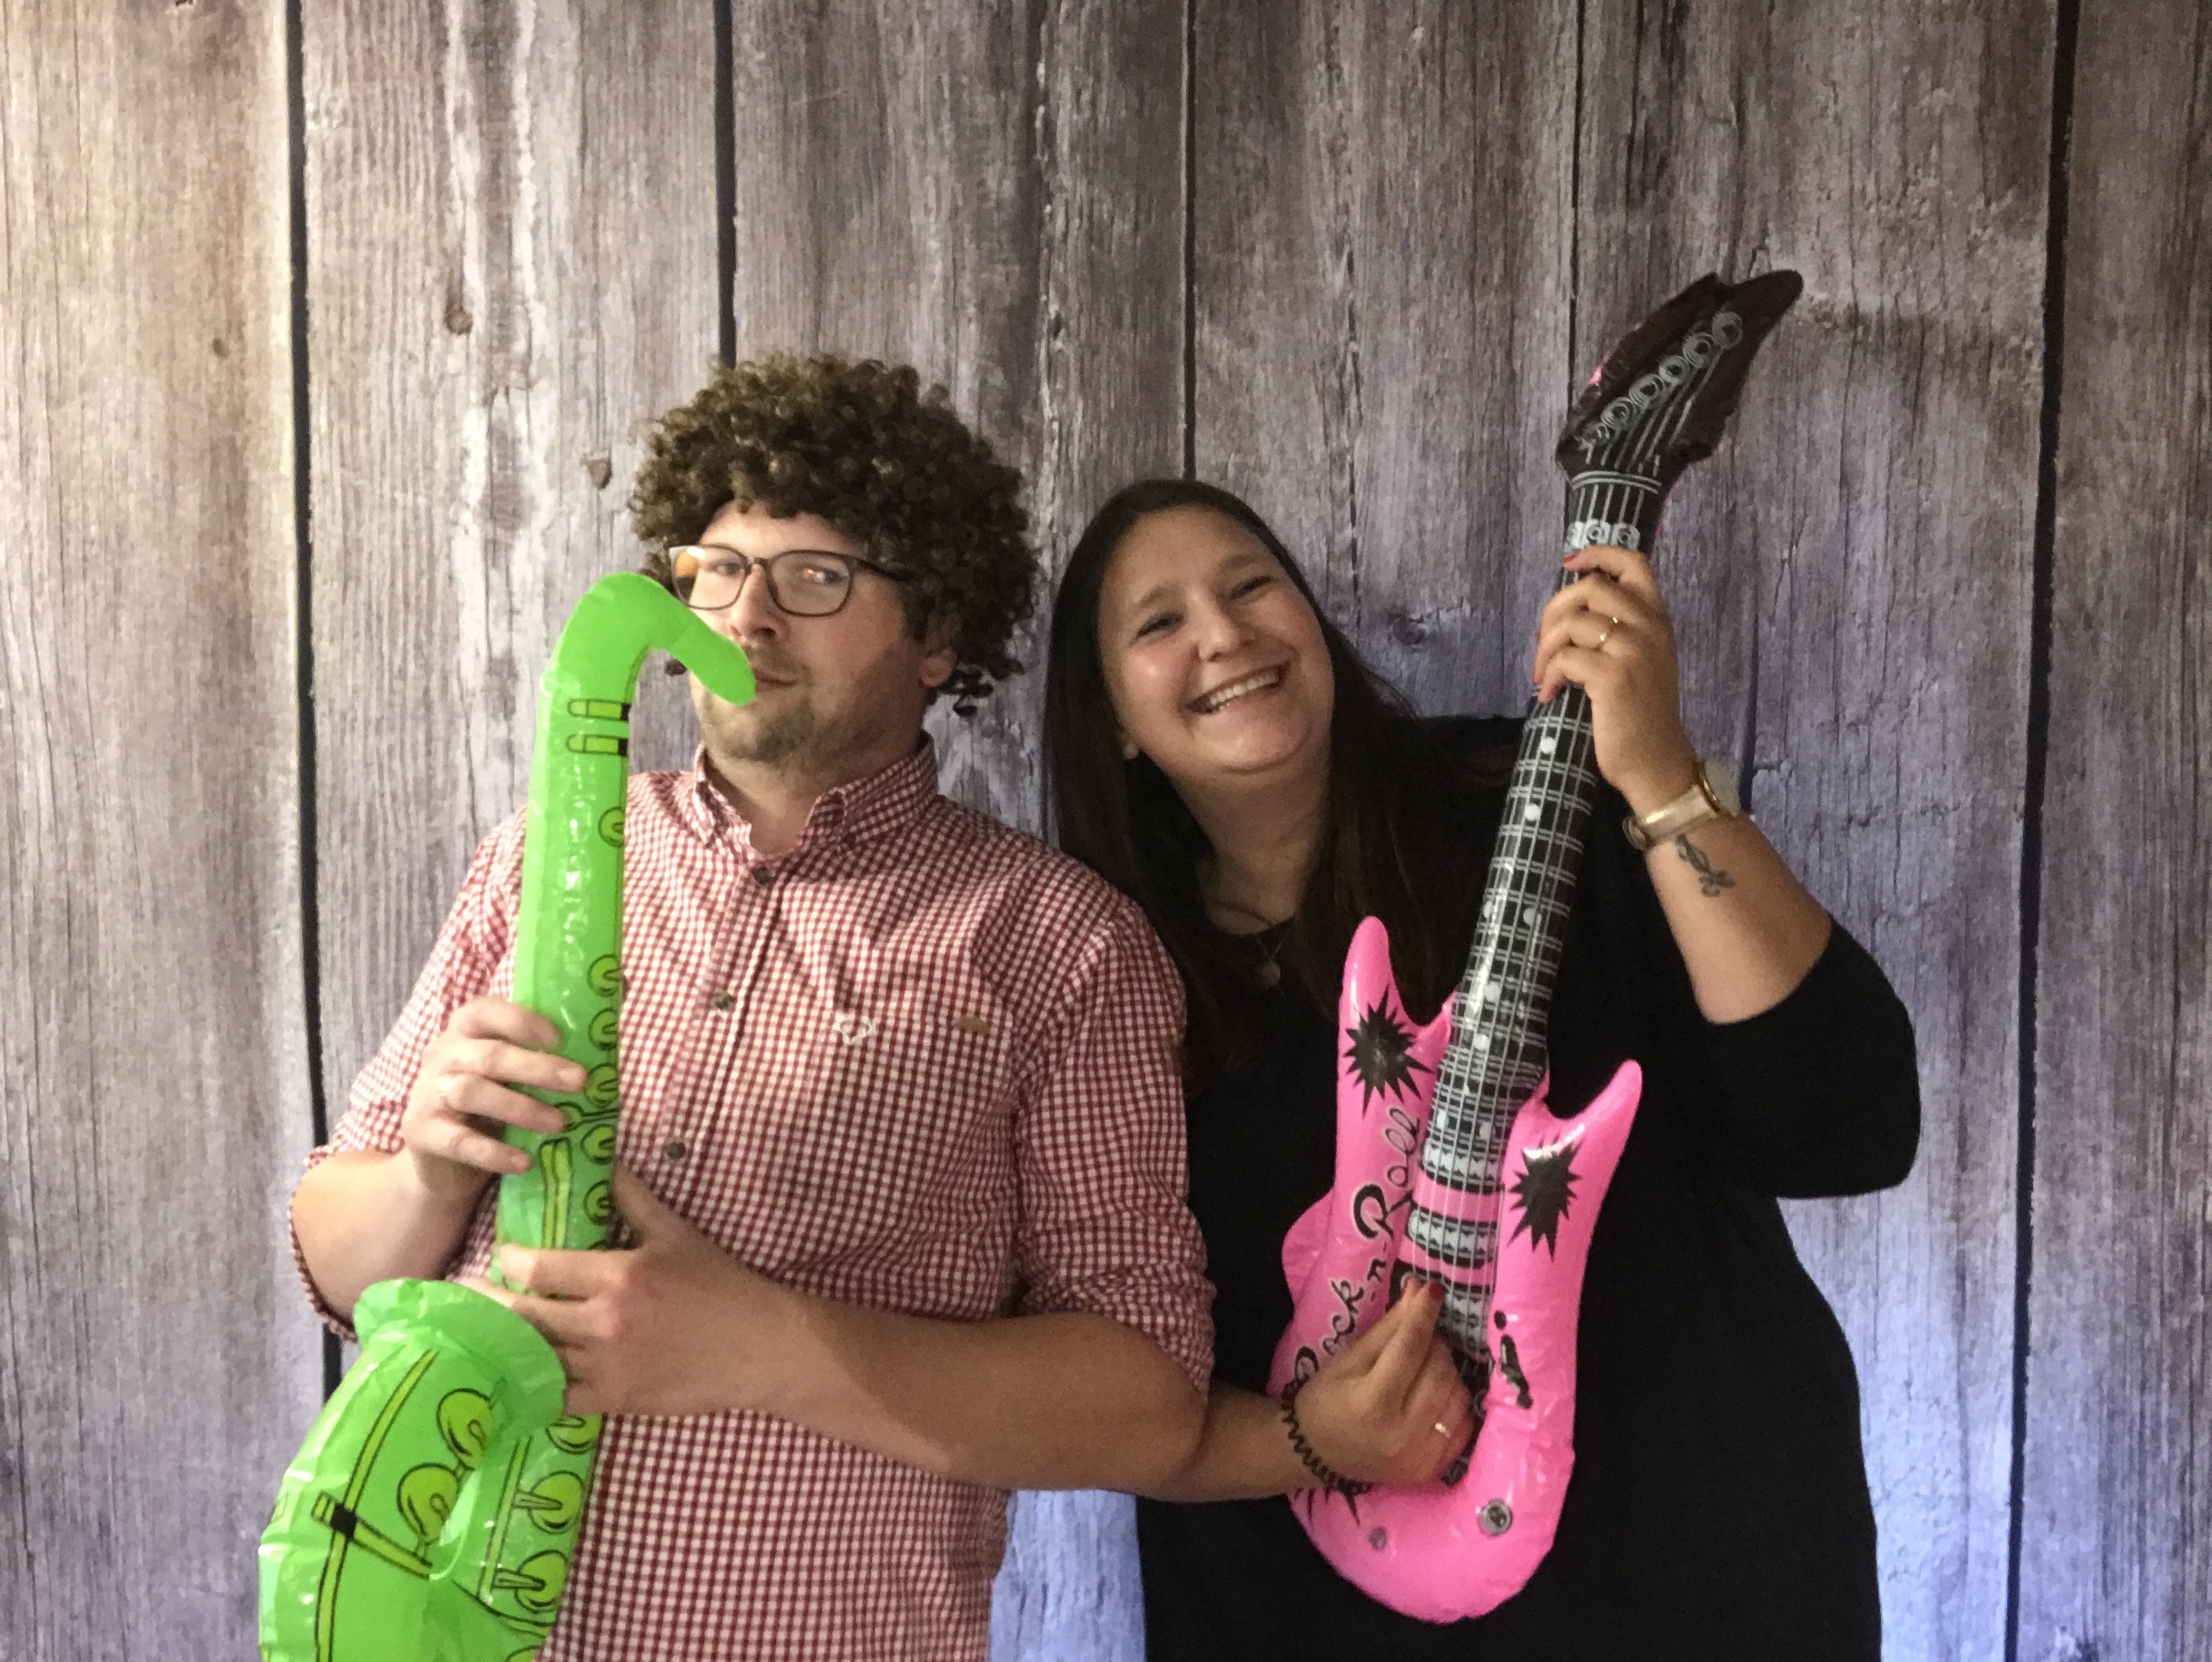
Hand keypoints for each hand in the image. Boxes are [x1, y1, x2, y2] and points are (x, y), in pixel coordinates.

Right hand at [400, 996, 582, 1202]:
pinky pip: (457, 1141)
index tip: (561, 1037)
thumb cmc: (495, 1101)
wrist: (445, 1160)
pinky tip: (524, 1162)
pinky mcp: (422, 1133)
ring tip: (560, 1123)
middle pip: (488, 1054)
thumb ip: (562, 1035)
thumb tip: (620, 983)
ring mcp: (429, 1094)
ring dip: (520, 1107)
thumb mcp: (523, 1067)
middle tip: (580, 1081)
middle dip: (537, 1067)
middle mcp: (443, 1055)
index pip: (486, 1010)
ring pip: (470, 1092)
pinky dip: (493, 1152)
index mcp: (468, 1030)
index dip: (522, 1020)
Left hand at [474, 1165, 800, 1417]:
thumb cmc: (719, 1284)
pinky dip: (533, 1387)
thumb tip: (602, 1160)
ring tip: (478, 1332)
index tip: (500, 1254)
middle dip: (489, 1302)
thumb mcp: (676, 1233)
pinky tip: (513, 1378)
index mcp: (619, 1276)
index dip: (510, 1260)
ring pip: (534, 1357)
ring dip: (504, 1343)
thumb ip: (632, 1197)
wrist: (759, 1346)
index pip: (538, 1267)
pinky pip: (556, 1398)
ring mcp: (607, 1368)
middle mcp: (605, 1323)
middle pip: (524, 1314)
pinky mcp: (615, 1400)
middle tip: (466, 1293)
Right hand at [1292, 1281, 1474, 1486]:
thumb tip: (1420, 1289)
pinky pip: (1463, 1424)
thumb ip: (1389, 1326)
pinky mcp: (1434, 1470)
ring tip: (1425, 1368)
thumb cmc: (1328, 1400)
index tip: (1432, 1290)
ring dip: (1447, 1371)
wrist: (1317, 1454)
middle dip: (1434, 1344)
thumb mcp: (1350, 1358)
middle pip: (1439, 1369)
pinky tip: (1436, 1395)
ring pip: (1458, 1394)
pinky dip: (1454, 1402)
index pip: (1411, 1346)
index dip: (1423, 1314)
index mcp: (1372, 1401)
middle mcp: (1402, 1433)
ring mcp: (1421, 1455)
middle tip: (1419, 1339)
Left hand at [1532, 544, 1701, 815]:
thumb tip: (1566, 611)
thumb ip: (1617, 629)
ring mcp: (1633, 651)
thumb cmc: (1639, 714)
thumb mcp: (1640, 660)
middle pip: (1590, 587)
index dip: (1598, 553)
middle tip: (1542, 642)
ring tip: (1544, 675)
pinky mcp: (1613, 677)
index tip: (1569, 564)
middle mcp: (1649, 628)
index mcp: (1657, 619)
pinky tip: (1550, 694)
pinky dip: (1549, 675)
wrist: (1656, 762)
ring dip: (1545, 648)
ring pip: (1572, 622)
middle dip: (1554, 610)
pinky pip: (1565, 658)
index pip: (1634, 563)